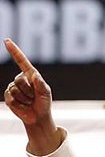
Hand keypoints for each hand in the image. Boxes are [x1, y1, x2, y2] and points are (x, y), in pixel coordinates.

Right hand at [4, 38, 61, 154]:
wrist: (37, 116)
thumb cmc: (44, 103)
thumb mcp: (46, 93)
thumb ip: (40, 83)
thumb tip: (34, 74)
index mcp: (30, 75)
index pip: (21, 61)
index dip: (14, 51)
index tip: (6, 40)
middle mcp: (20, 79)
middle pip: (20, 80)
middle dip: (29, 90)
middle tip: (34, 97)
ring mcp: (13, 87)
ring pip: (15, 90)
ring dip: (25, 98)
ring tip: (29, 101)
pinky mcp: (8, 96)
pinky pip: (11, 98)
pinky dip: (19, 104)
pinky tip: (23, 105)